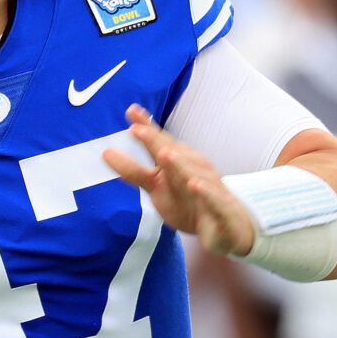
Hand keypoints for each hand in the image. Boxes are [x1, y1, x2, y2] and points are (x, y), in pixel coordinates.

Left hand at [102, 105, 256, 257]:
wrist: (229, 226)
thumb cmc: (191, 201)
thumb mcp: (158, 186)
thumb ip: (134, 170)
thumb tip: (106, 153)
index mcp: (177, 163)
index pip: (160, 142)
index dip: (146, 128)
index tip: (130, 111)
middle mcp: (192, 169)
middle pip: (173, 153)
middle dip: (156, 141)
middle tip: (136, 130)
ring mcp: (208, 187)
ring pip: (193, 173)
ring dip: (179, 163)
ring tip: (164, 154)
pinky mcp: (221, 207)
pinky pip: (212, 198)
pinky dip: (205, 191)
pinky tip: (194, 184)